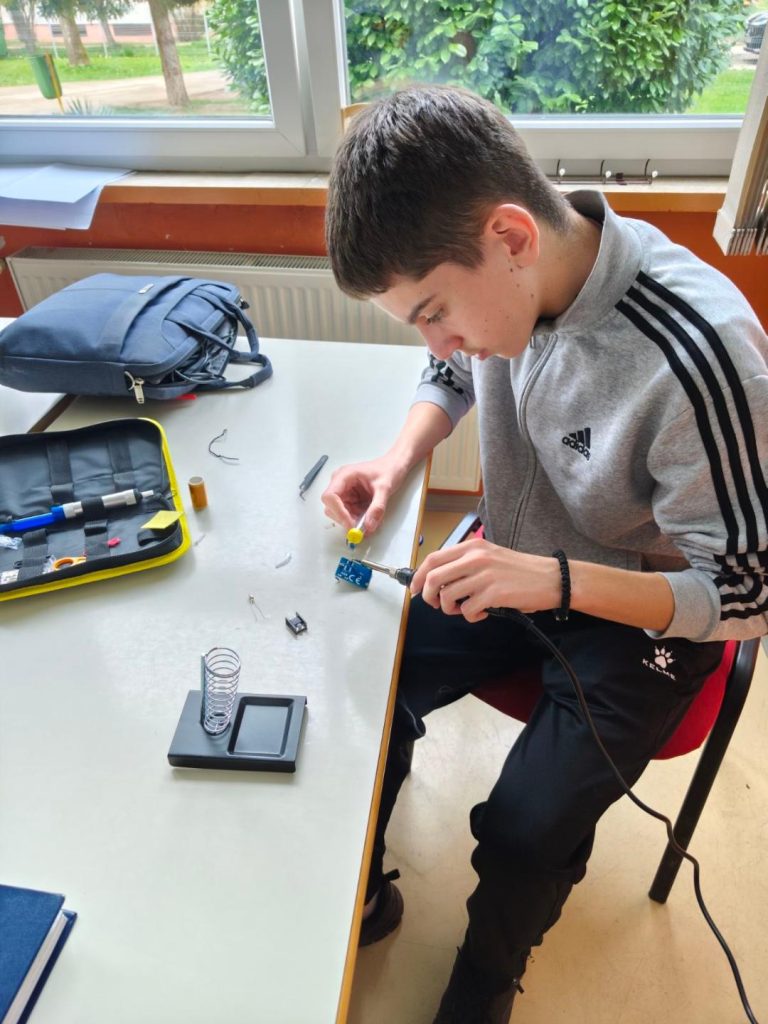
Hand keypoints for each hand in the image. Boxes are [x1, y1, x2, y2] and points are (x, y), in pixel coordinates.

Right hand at [321, 455, 403, 535]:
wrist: (393, 467)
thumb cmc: (387, 469)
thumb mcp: (384, 488)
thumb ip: (377, 508)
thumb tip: (369, 525)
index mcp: (344, 475)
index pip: (330, 496)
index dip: (338, 512)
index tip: (351, 524)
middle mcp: (340, 484)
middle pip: (332, 508)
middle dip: (346, 519)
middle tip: (362, 529)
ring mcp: (344, 492)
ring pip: (340, 514)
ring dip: (353, 521)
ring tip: (370, 519)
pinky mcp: (350, 500)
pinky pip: (349, 514)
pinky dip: (358, 519)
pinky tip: (370, 516)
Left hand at [410, 537, 560, 622]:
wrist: (551, 578)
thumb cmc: (520, 571)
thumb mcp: (491, 556)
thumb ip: (466, 563)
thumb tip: (438, 580)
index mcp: (473, 547)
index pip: (433, 558)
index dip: (419, 575)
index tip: (415, 589)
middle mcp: (476, 558)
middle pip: (434, 577)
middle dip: (427, 595)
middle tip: (435, 604)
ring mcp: (484, 575)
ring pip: (447, 596)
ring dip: (451, 608)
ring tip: (465, 608)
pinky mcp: (494, 593)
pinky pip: (467, 610)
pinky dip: (471, 616)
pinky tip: (482, 613)